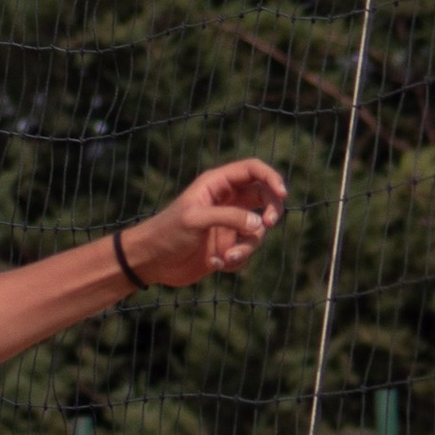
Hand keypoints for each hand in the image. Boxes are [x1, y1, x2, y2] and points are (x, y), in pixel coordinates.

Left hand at [124, 158, 286, 287]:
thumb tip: (260, 225)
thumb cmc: (168, 232)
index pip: (252, 170)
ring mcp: (229, 225)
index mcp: (217, 184)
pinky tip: (213, 264)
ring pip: (257, 230)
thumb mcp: (196, 219)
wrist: (151, 262)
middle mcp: (227, 201)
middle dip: (272, 210)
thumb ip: (229, 218)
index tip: (282, 193)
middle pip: (264, 197)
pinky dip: (235, 261)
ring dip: (247, 246)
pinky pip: (246, 252)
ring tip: (226, 257)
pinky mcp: (228, 247)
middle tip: (269, 223)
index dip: (271, 177)